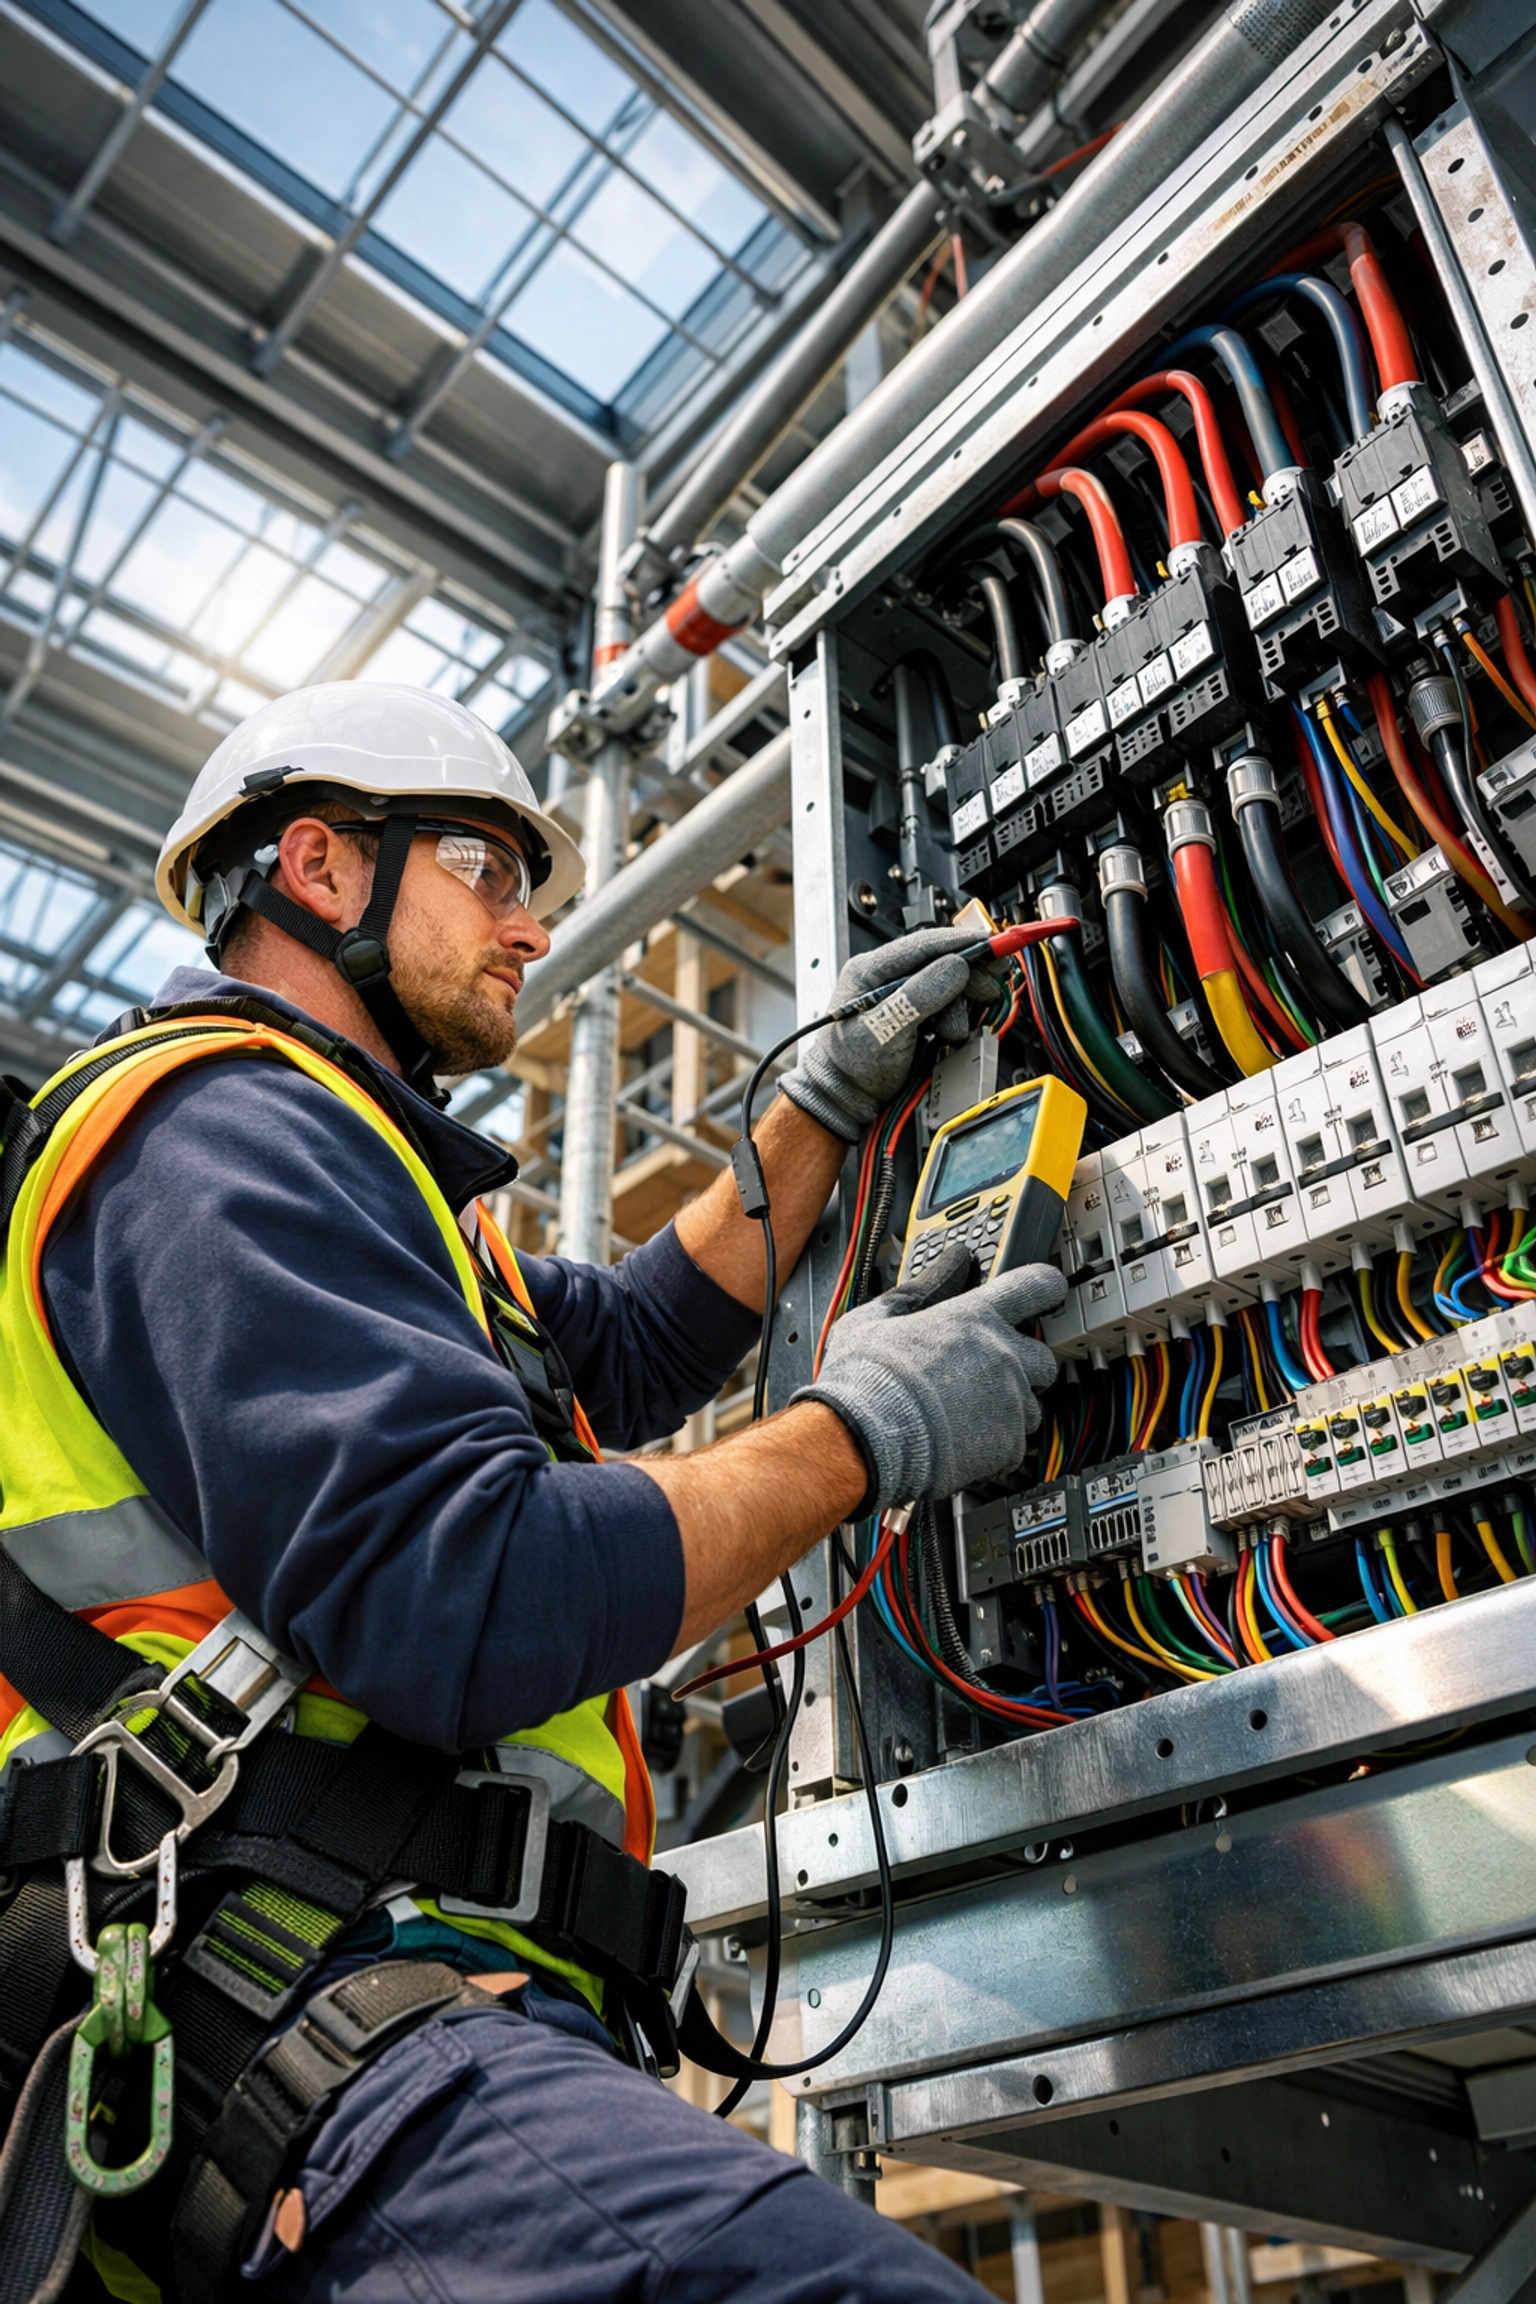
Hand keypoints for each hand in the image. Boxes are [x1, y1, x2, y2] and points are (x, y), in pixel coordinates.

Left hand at [781, 927, 1004, 1142]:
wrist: (846, 1098)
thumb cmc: (851, 1067)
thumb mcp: (886, 1030)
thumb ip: (920, 996)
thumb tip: (956, 967)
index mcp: (869, 969)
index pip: (923, 943)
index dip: (962, 942)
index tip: (993, 944)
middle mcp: (886, 976)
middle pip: (940, 960)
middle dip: (967, 977)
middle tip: (988, 989)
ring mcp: (901, 994)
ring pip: (947, 984)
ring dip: (959, 1007)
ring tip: (950, 1033)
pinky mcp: (914, 1012)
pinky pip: (946, 1004)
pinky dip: (956, 1017)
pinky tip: (948, 1034)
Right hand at [793, 1241, 1063, 1509]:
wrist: (865, 1443)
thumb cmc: (864, 1384)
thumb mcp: (875, 1320)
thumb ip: (919, 1289)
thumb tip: (946, 1263)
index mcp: (973, 1318)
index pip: (1035, 1286)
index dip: (1045, 1287)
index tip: (1045, 1292)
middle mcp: (1002, 1356)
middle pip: (1043, 1355)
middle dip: (1023, 1364)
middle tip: (988, 1372)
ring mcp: (1010, 1402)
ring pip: (1032, 1404)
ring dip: (1008, 1409)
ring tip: (965, 1417)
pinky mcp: (1009, 1445)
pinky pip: (1016, 1444)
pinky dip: (995, 1447)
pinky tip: (961, 1445)